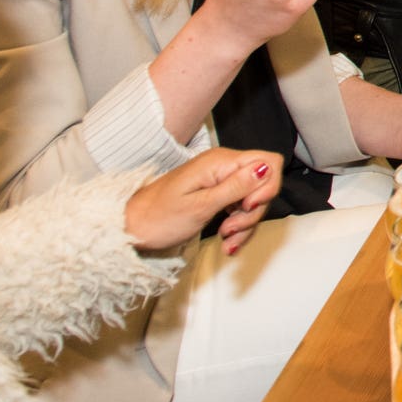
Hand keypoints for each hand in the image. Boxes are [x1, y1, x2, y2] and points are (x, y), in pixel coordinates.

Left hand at [125, 148, 280, 255]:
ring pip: (254, 200)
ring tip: (224, 238)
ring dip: (246, 224)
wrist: (133, 228)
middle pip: (264, 183)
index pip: (269, 161)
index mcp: (220, 162)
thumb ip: (236, 186)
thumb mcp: (200, 205)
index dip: (268, 186)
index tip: (248, 207)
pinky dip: (238, 227)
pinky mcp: (218, 194)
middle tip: (230, 228)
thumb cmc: (158, 218)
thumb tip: (265, 167)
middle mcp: (223, 167)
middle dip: (254, 211)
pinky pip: (241, 209)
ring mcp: (221, 180)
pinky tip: (225, 240)